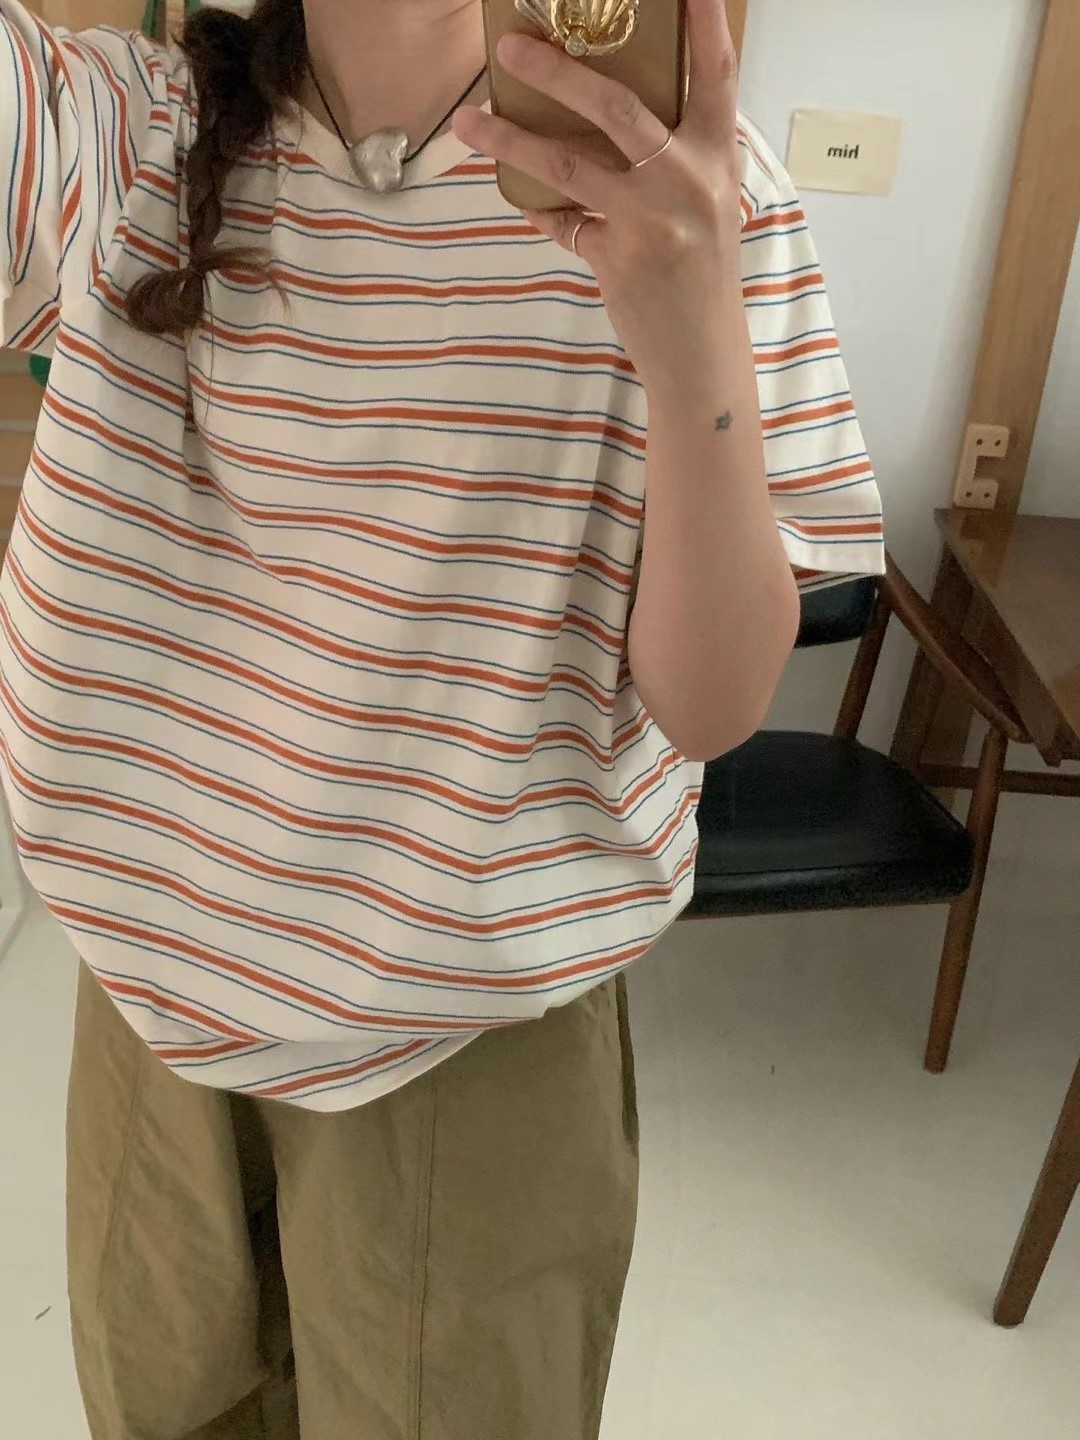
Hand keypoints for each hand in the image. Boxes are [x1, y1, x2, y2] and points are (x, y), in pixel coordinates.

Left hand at [452, 0, 743, 392]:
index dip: (704, 20)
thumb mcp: (708, 203)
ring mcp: (651, 219)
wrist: (702, 353)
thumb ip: (677, 157)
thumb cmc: (703, 274)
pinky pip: (561, 221)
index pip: (716, 72)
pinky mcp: (617, 258)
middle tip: (509, 45)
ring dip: (510, 137)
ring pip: (567, 162)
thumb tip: (612, 114)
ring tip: (469, 119)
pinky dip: (538, 210)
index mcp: (717, 156)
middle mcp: (687, 180)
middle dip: (555, 69)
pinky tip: (518, 200)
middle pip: (615, 106)